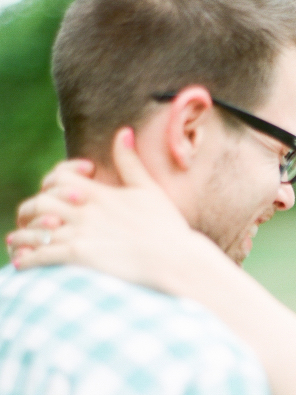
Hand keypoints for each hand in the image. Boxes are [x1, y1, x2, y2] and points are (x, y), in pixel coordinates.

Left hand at [7, 128, 200, 290]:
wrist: (176, 260)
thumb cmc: (168, 228)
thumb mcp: (150, 189)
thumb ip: (131, 162)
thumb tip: (123, 132)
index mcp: (100, 193)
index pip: (59, 176)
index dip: (53, 181)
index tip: (64, 192)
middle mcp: (85, 210)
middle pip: (40, 202)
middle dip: (31, 212)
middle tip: (33, 221)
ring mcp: (80, 233)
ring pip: (34, 229)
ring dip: (23, 236)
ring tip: (20, 243)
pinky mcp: (78, 256)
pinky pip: (40, 254)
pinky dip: (27, 258)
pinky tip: (24, 262)